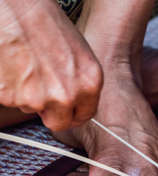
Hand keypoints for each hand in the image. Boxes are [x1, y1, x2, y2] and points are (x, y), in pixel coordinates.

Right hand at [0, 0, 101, 130]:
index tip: (65, 111)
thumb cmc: (46, 22)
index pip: (84, 116)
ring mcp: (38, 98)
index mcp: (90, 83)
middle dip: (50, 112)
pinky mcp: (11, 96)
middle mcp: (67, 95)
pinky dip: (10, 88)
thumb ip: (79, 82)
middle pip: (58, 122)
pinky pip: (11, 100)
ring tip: (26, 65)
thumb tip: (74, 99)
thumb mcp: (78, 55)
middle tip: (41, 92)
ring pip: (32, 109)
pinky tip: (13, 66)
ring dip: (28, 95)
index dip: (72, 114)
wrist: (16, 7)